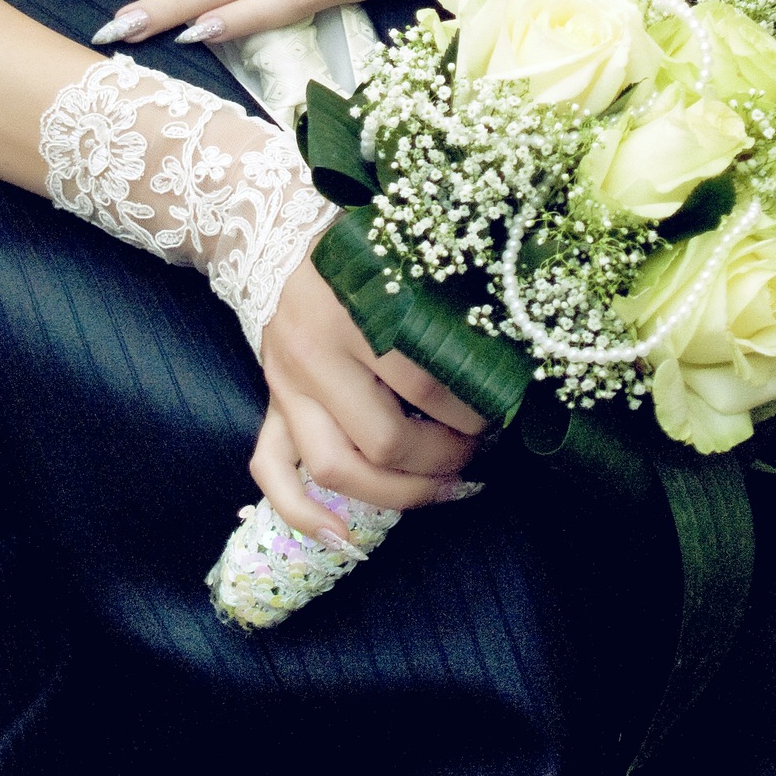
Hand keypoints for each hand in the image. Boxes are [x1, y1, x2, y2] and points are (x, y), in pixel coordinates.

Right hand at [250, 251, 485, 539]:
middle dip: (443, 458)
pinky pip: (272, 471)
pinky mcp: (270, 404)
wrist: (272, 236)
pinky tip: (342, 538)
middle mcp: (313, 357)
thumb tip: (504, 353)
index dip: (472, 411)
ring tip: (447, 489)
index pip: (423, 384)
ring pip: (335, 469)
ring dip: (399, 494)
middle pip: (383, 440)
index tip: (502, 409)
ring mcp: (285, 387)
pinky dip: (303, 513)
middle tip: (480, 451)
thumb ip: (437, 304)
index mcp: (350, 313)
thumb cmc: (354, 249)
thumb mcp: (399, 261)